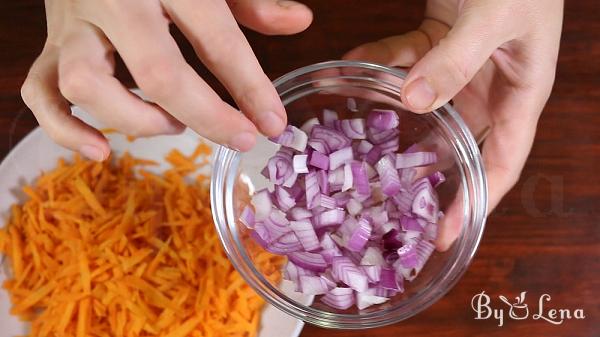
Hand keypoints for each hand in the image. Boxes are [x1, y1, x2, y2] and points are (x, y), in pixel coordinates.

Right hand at [21, 0, 312, 159]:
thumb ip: (252, 1)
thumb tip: (301, 22)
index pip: (216, 39)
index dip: (250, 87)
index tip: (273, 123)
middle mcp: (115, 2)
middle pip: (158, 72)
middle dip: (206, 116)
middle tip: (241, 138)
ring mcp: (74, 25)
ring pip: (87, 85)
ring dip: (136, 120)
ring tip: (171, 125)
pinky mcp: (48, 44)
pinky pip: (40, 93)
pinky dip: (65, 129)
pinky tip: (101, 150)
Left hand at [344, 0, 562, 249]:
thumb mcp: (494, 18)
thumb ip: (456, 59)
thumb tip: (415, 102)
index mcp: (518, 94)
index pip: (501, 165)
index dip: (475, 203)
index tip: (444, 234)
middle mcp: (489, 86)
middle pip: (456, 143)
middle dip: (423, 170)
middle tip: (385, 197)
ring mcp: (460, 65)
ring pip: (421, 104)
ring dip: (388, 117)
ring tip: (353, 144)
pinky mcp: (437, 41)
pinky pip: (403, 60)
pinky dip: (377, 65)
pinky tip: (347, 69)